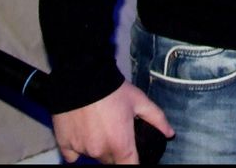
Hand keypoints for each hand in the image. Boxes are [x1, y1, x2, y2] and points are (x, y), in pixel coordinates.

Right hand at [52, 81, 173, 163]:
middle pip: (112, 161)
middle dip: (116, 151)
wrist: (82, 77)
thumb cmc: (113, 90)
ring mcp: (81, 150)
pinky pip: (72, 156)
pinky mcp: (65, 145)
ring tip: (100, 126)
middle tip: (116, 130)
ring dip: (98, 147)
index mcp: (121, 145)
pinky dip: (78, 149)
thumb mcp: (139, 101)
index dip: (133, 162)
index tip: (132, 154)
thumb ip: (157, 119)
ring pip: (93, 156)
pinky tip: (82, 133)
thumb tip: (170, 133)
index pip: (130, 167)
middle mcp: (100, 152)